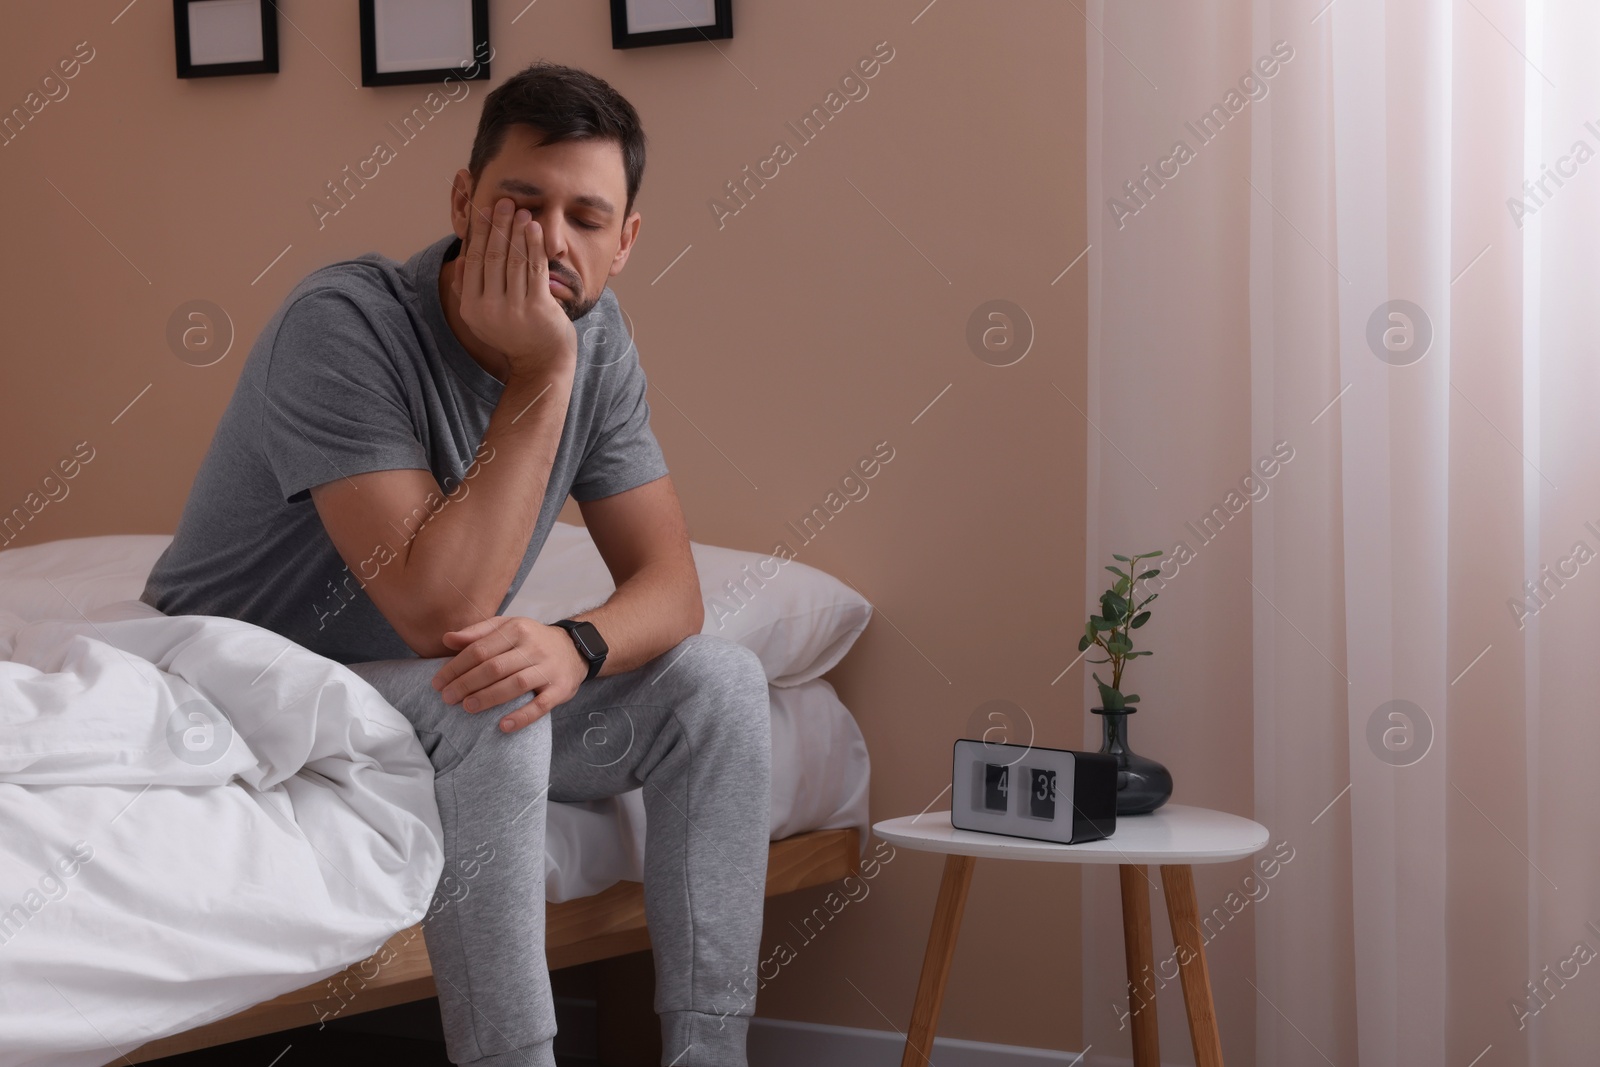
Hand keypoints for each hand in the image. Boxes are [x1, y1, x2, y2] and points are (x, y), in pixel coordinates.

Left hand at [430, 615, 589, 731]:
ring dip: (489, 698)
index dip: (456, 667)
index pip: (480, 649)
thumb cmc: (532, 640)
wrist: (575, 648)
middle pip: (494, 667)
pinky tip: (503, 726)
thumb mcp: (507, 627)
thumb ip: (477, 633)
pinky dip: (522, 717)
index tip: (438, 682)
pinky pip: (541, 705)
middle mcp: (533, 647)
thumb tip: (446, 639)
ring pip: (515, 685)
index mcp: (516, 629)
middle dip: (466, 683)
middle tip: (447, 698)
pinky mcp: (561, 689)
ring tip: (467, 708)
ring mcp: (548, 669)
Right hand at [453, 196, 577, 380]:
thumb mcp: (482, 317)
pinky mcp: (537, 307)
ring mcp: (514, 309)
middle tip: (504, 202)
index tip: (485, 212)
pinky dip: (534, 245)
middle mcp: (489, 308)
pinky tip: (534, 228)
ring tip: (521, 211)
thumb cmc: (512, 334)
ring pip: (513, 260)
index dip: (480, 234)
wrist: (541, 360)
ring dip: (517, 231)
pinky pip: (534, 268)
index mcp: (471, 308)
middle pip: (492, 256)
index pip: (474, 261)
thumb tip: (459, 262)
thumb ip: (469, 291)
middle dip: (498, 226)